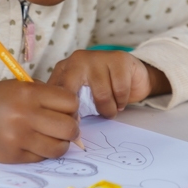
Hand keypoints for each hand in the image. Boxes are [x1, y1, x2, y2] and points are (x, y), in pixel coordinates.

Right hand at [0, 79, 79, 162]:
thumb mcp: (18, 86)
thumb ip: (44, 94)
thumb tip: (71, 110)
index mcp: (29, 94)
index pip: (70, 102)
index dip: (72, 107)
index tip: (66, 110)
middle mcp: (26, 116)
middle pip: (69, 127)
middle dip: (71, 128)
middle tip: (64, 127)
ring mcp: (21, 138)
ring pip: (60, 148)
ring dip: (60, 143)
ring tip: (52, 137)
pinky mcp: (16, 156)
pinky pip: (43, 158)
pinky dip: (44, 152)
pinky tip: (36, 144)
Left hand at [48, 50, 170, 117]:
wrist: (130, 73)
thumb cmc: (101, 88)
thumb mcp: (80, 96)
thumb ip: (69, 106)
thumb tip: (62, 130)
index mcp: (64, 69)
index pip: (57, 93)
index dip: (66, 113)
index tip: (73, 126)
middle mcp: (78, 60)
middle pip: (72, 92)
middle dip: (83, 111)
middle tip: (92, 119)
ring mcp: (98, 57)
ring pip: (102, 94)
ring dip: (109, 109)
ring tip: (111, 109)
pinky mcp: (119, 59)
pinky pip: (120, 89)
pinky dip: (122, 100)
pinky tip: (121, 99)